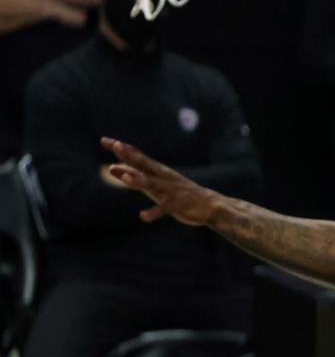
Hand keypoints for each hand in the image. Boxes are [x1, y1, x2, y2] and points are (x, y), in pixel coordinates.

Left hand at [101, 137, 221, 225]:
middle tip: (117, 145)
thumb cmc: (177, 193)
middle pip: (143, 164)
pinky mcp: (176, 204)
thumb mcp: (152, 183)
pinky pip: (163, 208)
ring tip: (125, 176)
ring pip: (152, 184)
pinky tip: (143, 216)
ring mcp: (169, 190)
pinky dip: (153, 212)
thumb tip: (111, 167)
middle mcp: (162, 177)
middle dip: (130, 155)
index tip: (104, 140)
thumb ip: (133, 175)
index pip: (136, 155)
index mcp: (156, 171)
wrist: (209, 204)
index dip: (121, 148)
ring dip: (138, 180)